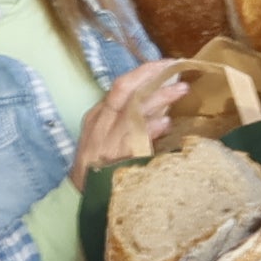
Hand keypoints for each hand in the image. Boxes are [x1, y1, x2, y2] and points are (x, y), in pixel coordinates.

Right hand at [67, 57, 192, 181]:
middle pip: (125, 91)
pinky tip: (165, 122)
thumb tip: (161, 104)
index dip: (144, 72)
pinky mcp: (115, 160)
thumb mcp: (106, 136)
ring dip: (159, 98)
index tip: (166, 63)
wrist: (79, 197)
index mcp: (99, 115)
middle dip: (151, 77)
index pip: (121, 86)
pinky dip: (150, 129)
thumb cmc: (98, 165)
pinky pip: (134, 141)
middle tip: (177, 69)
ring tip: (180, 89)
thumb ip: (129, 119)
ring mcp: (108, 142)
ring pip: (133, 111)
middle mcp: (102, 124)